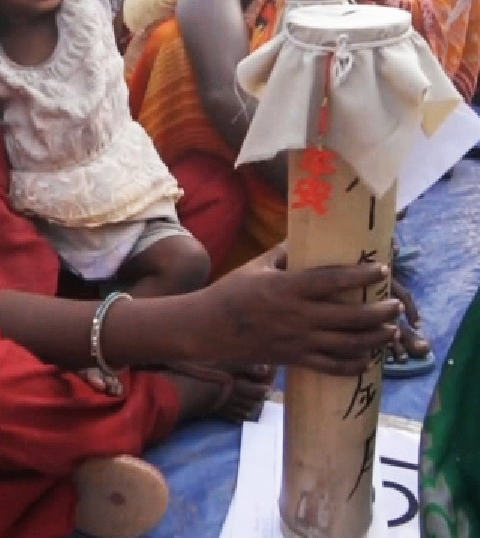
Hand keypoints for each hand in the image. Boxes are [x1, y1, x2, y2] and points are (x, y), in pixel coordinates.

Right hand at [193, 245, 400, 375]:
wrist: (207, 327)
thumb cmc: (230, 292)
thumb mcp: (256, 266)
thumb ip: (283, 253)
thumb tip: (304, 236)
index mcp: (288, 288)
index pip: (333, 280)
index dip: (361, 275)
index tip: (382, 269)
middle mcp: (298, 316)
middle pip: (350, 316)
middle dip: (379, 312)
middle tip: (395, 306)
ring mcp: (297, 340)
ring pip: (347, 343)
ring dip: (374, 338)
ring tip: (390, 331)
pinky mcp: (294, 359)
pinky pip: (330, 366)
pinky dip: (353, 365)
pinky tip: (366, 359)